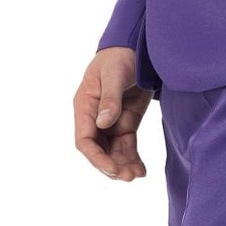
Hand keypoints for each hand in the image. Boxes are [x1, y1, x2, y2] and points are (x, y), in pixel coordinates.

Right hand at [74, 46, 152, 180]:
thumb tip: (103, 123)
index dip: (96, 157)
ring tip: (137, 176)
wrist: (136, 48)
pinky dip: (132, 159)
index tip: (111, 168)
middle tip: (128, 177)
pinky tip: (141, 171)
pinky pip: (126, 146)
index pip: (84, 139)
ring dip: (123, 165)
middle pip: (98, 150)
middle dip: (111, 165)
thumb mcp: (114, 74)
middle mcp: (94, 117)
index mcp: (84, 106)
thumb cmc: (120, 57)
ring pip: (113, 152)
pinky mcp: (126, 123)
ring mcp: (110, 122)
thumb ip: (110, 98)